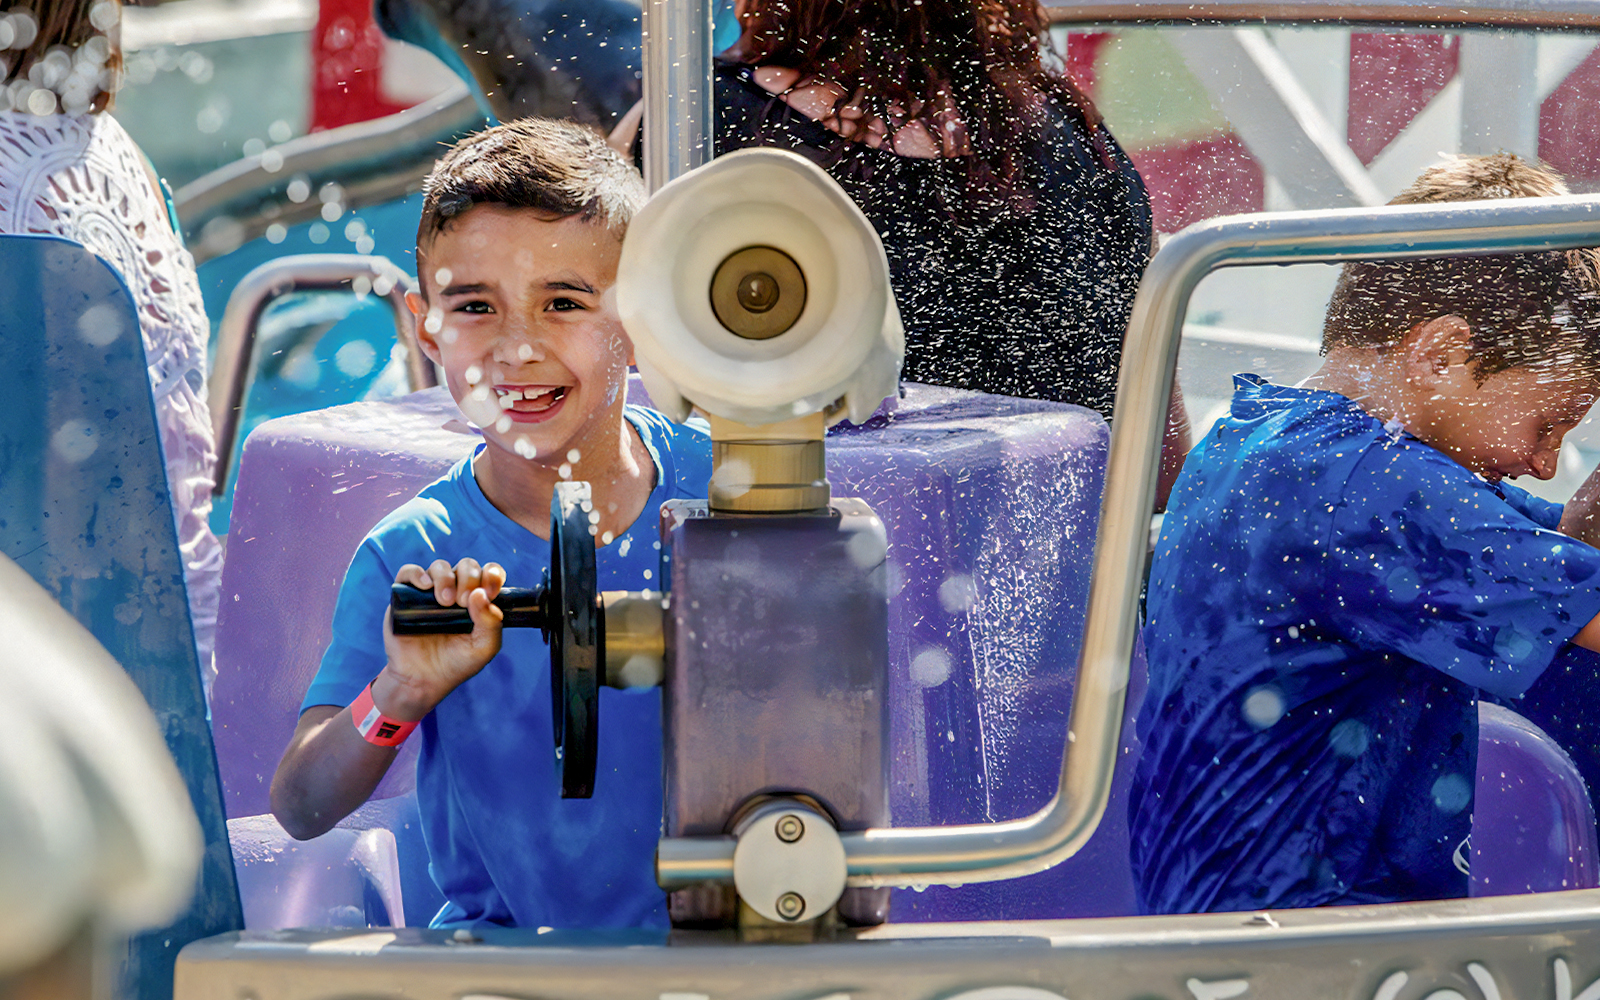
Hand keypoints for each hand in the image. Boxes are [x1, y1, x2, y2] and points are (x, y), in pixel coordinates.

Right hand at [376, 558, 506, 719]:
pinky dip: (417, 573)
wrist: (422, 680)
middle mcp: (456, 591)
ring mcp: (430, 592)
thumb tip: (481, 593)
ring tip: (444, 602)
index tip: (490, 590)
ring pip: (440, 566)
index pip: (489, 573)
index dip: (492, 574)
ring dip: (445, 578)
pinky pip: (409, 572)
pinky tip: (425, 587)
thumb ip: (491, 623)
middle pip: (466, 566)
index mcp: (478, 600)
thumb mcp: (484, 648)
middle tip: (463, 603)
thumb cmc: (456, 663)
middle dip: (469, 578)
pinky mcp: (406, 597)